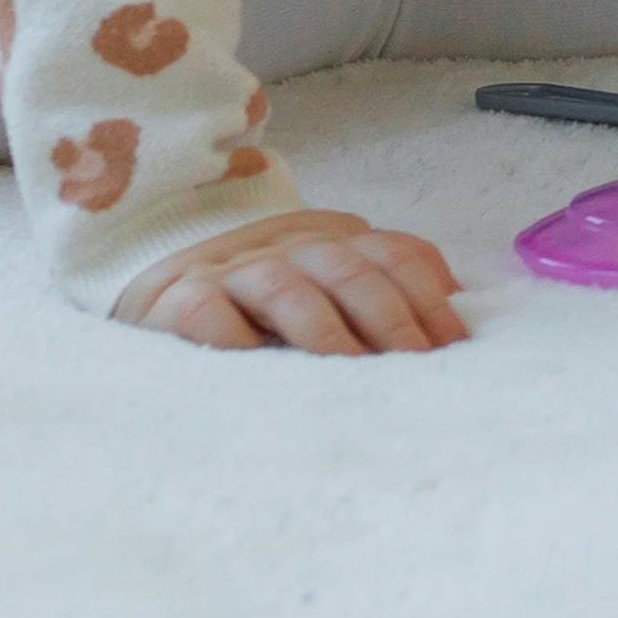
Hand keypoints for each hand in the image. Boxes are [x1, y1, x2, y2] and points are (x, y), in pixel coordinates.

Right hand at [113, 207, 470, 352]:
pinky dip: (237, 340)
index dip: (429, 298)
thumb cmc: (265, 299)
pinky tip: (260, 372)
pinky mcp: (180, 298)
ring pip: (288, 289)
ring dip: (326, 332)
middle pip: (350, 271)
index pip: (395, 254)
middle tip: (414, 366)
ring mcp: (235, 270)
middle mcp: (291, 248)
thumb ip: (383, 294)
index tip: (454, 347)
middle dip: (390, 318)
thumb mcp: (329, 286)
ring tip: (352, 374)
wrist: (160, 266)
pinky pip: (209, 313)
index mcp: (336, 243)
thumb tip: (457, 329)